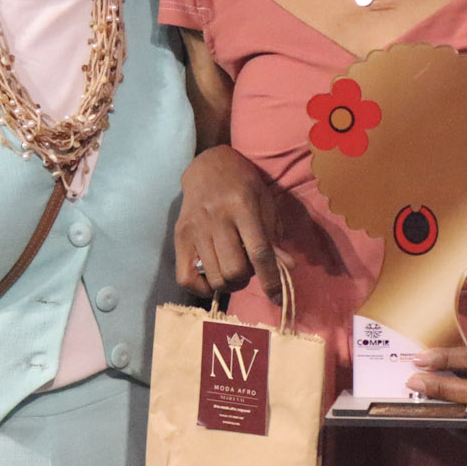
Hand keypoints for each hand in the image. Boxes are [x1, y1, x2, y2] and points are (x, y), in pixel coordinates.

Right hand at [173, 145, 282, 301]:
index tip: (278, 298)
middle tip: (248, 268)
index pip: (258, 252)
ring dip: (229, 283)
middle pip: (234, 270)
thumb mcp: (265, 202)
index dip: (270, 280)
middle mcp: (216, 218)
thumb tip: (287, 267)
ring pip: (215, 277)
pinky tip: (212, 277)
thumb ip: (274, 236)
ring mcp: (195, 229)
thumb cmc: (243, 184)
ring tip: (233, 269)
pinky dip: (202, 287)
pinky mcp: (179, 237)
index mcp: (243, 207)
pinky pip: (186, 279)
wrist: (208, 167)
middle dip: (246, 279)